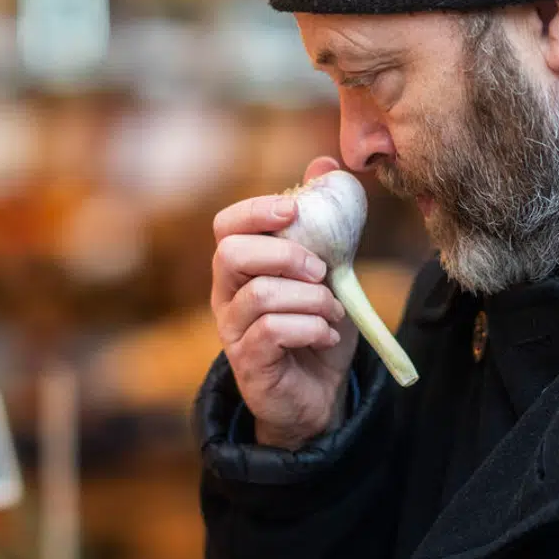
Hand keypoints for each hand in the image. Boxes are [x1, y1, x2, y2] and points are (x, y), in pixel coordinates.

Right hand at [211, 157, 358, 449]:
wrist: (320, 393)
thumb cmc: (317, 327)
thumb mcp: (329, 272)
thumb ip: (325, 224)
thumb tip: (326, 165)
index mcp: (241, 267)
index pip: (227, 226)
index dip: (256, 210)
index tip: (294, 207)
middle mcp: (226, 296)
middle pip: (231, 254)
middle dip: (284, 253)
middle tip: (322, 270)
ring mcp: (232, 331)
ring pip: (261, 295)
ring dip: (311, 299)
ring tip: (333, 313)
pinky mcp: (247, 362)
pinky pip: (273, 331)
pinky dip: (311, 327)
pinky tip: (326, 334)